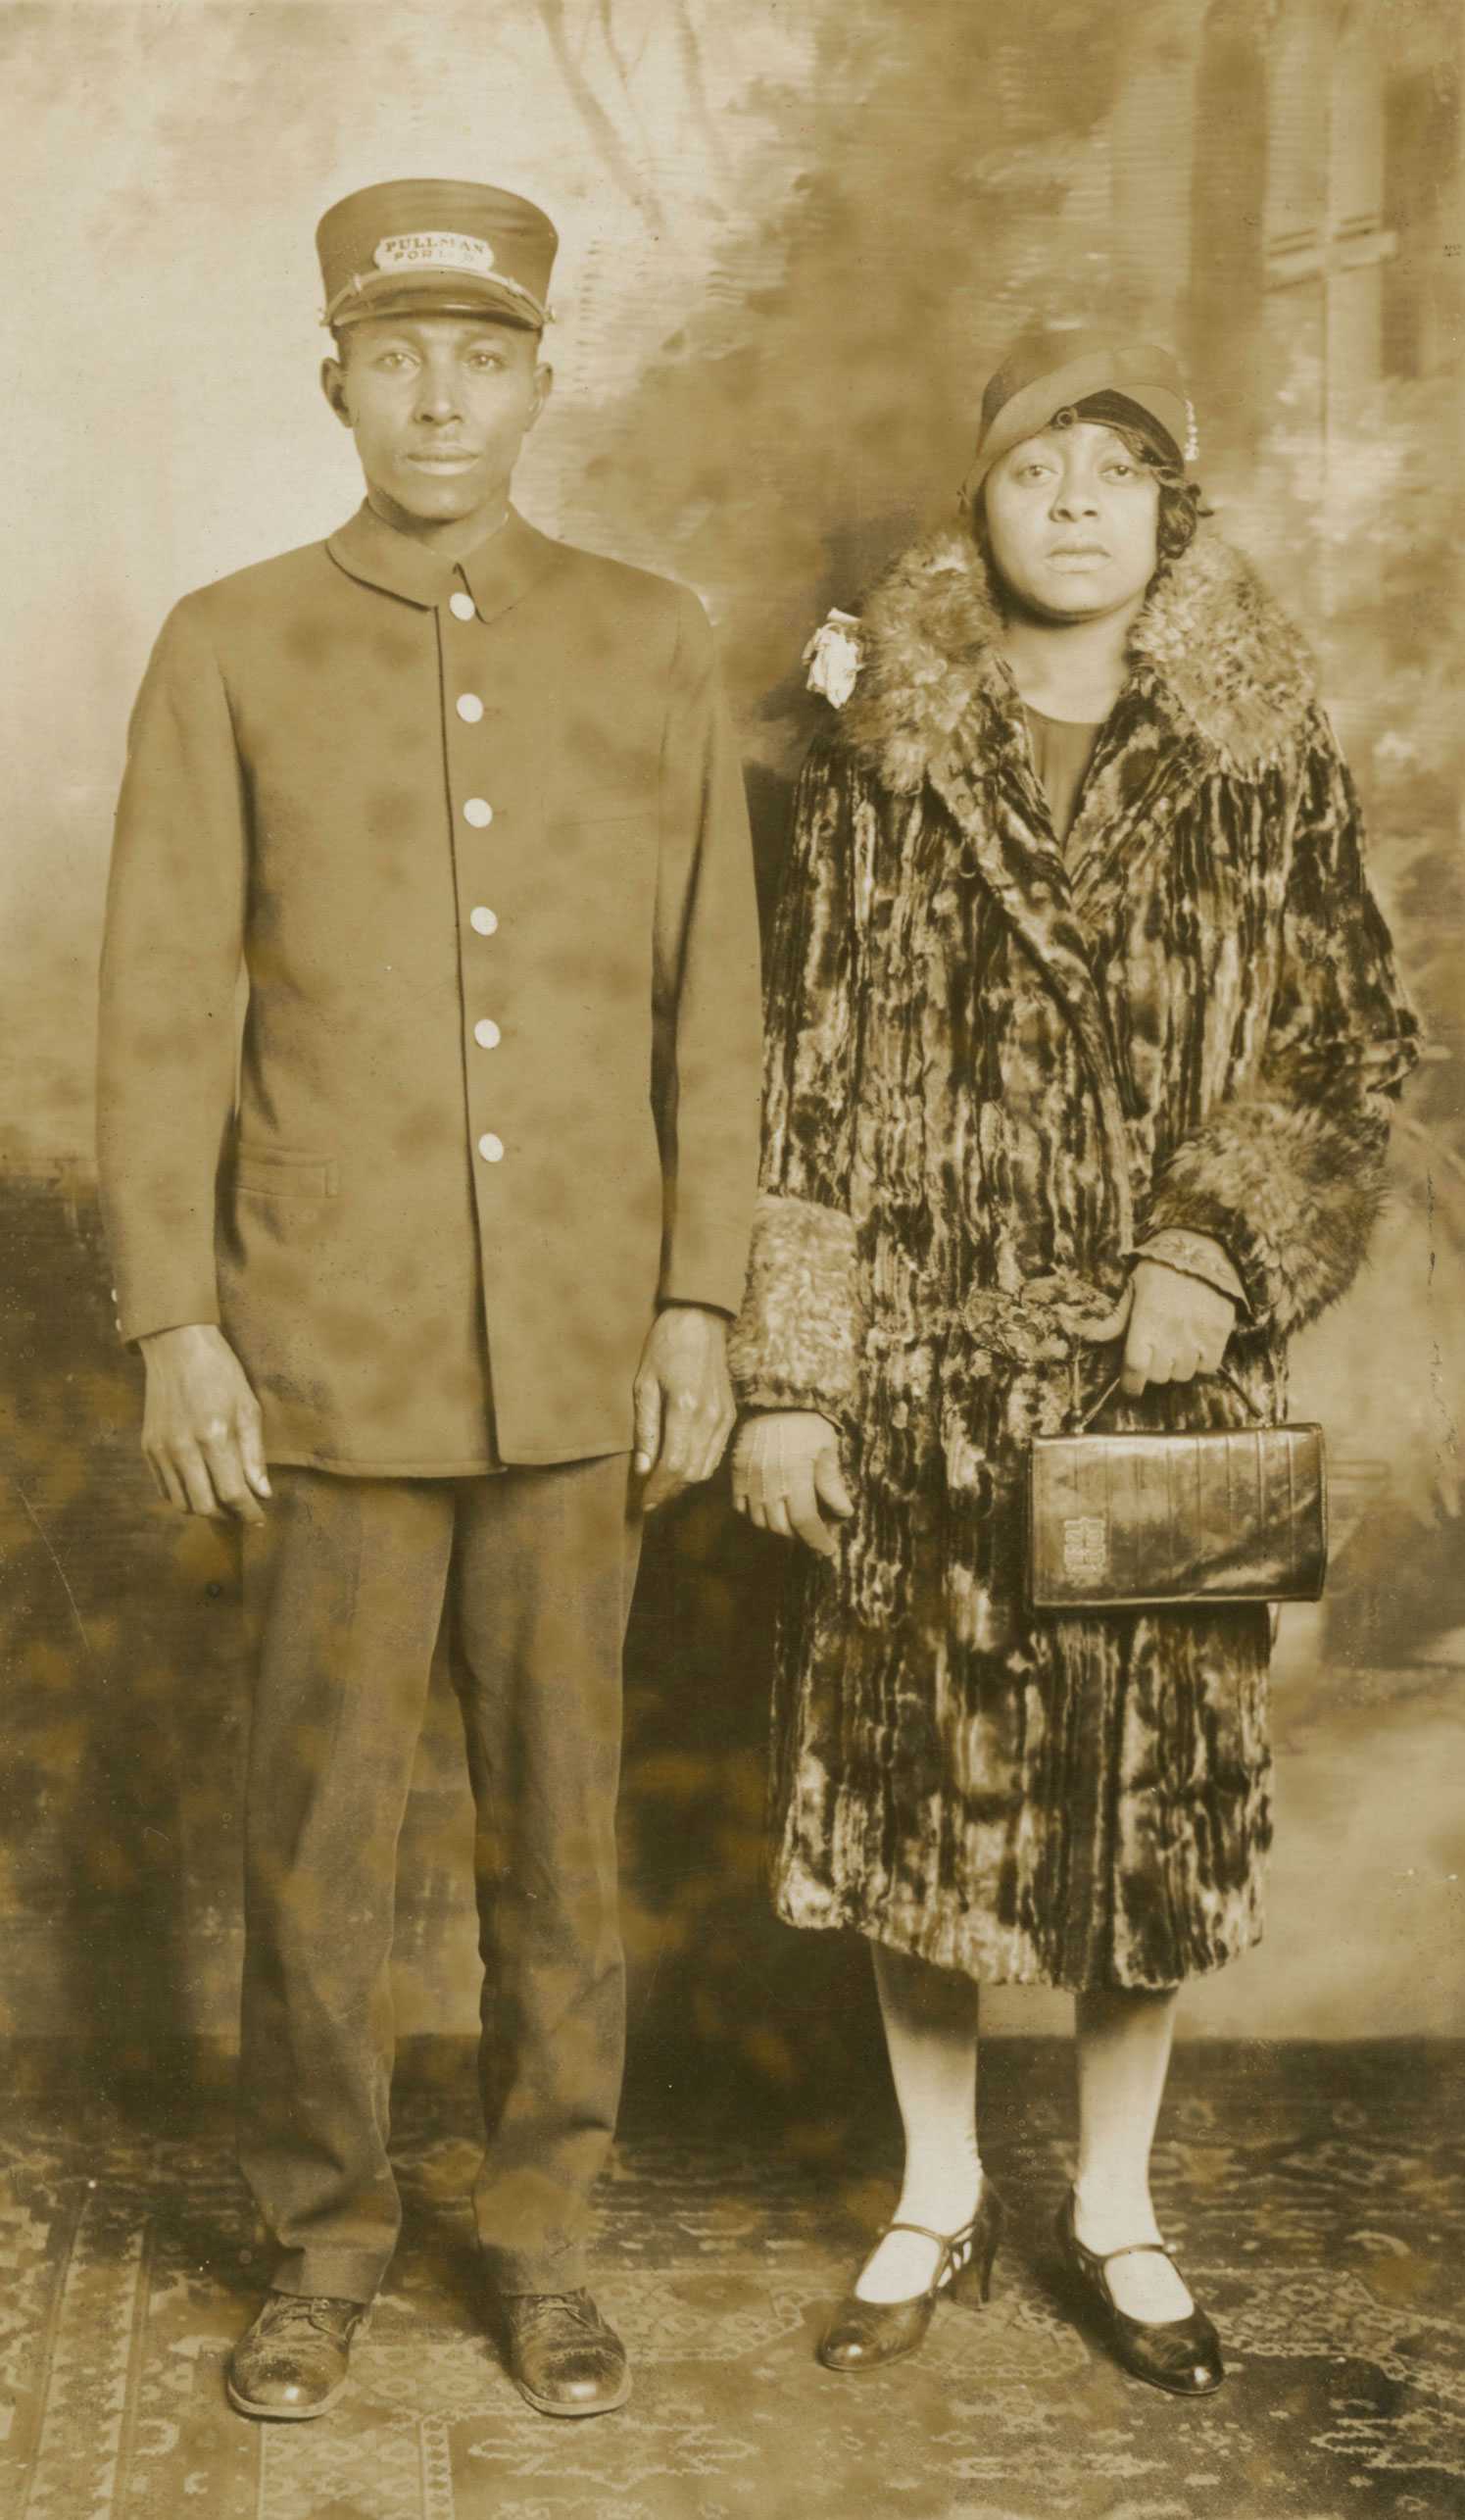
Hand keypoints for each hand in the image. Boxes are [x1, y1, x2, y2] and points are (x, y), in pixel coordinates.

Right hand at [139, 1323, 270, 1522]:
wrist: (177, 1347)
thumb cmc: (221, 1374)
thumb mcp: (248, 1408)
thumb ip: (254, 1455)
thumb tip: (263, 1493)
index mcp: (213, 1436)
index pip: (232, 1493)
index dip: (249, 1512)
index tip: (260, 1518)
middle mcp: (183, 1448)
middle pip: (204, 1506)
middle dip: (228, 1517)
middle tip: (243, 1513)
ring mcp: (161, 1449)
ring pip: (181, 1503)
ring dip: (204, 1509)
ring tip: (223, 1503)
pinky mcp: (148, 1447)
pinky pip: (164, 1488)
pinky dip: (183, 1496)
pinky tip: (200, 1487)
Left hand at [632, 1305, 734, 1511]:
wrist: (699, 1321)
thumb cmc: (664, 1348)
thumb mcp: (643, 1386)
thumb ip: (645, 1430)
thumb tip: (642, 1468)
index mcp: (685, 1408)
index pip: (672, 1465)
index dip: (656, 1489)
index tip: (642, 1501)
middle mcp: (710, 1418)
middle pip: (691, 1473)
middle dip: (668, 1489)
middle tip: (647, 1495)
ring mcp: (724, 1418)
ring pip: (705, 1468)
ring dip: (683, 1481)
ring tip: (660, 1483)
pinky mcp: (730, 1416)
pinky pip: (716, 1454)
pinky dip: (698, 1466)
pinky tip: (679, 1464)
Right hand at [730, 1410, 853, 1556]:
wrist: (771, 1397)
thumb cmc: (805, 1421)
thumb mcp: (827, 1447)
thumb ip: (832, 1483)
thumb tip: (844, 1513)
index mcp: (795, 1477)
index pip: (805, 1522)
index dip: (817, 1541)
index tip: (828, 1550)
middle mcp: (769, 1484)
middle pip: (782, 1528)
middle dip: (800, 1535)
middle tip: (814, 1530)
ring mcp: (749, 1480)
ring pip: (760, 1521)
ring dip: (778, 1527)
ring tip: (793, 1520)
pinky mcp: (736, 1473)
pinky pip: (740, 1506)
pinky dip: (755, 1514)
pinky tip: (769, 1508)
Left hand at [1090, 1262, 1236, 1397]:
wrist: (1202, 1251)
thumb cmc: (1161, 1268)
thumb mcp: (1133, 1288)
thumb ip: (1116, 1318)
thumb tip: (1091, 1337)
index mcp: (1145, 1321)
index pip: (1135, 1367)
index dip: (1131, 1385)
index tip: (1131, 1389)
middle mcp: (1171, 1333)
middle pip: (1159, 1376)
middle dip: (1153, 1372)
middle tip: (1155, 1357)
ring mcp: (1197, 1336)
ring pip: (1183, 1375)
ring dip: (1176, 1369)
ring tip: (1175, 1352)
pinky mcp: (1219, 1335)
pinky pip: (1207, 1368)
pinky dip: (1200, 1365)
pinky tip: (1195, 1350)